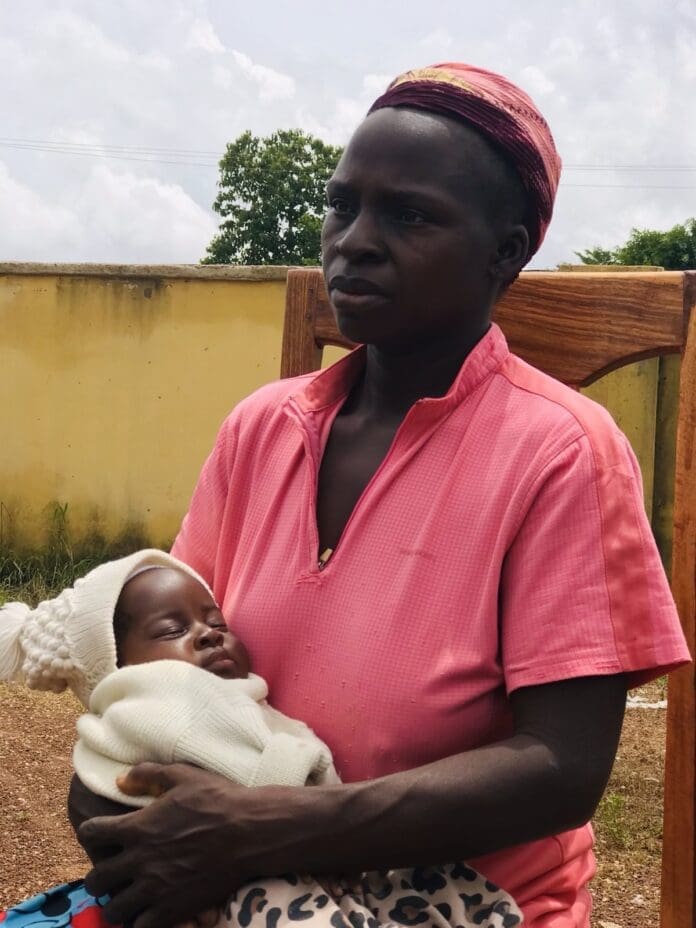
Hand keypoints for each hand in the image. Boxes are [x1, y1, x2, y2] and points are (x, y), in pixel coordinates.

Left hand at [80, 762, 313, 927]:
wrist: (250, 831)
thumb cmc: (217, 799)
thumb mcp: (183, 775)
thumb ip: (147, 775)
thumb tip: (120, 781)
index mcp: (138, 827)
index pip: (92, 833)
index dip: (92, 832)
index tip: (101, 834)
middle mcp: (140, 860)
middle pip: (96, 880)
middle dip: (99, 877)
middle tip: (111, 873)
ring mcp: (155, 888)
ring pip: (114, 910)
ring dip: (117, 904)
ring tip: (127, 898)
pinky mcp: (173, 909)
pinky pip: (140, 927)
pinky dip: (141, 921)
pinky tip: (150, 911)